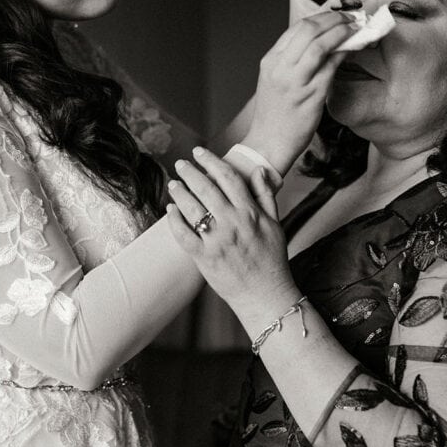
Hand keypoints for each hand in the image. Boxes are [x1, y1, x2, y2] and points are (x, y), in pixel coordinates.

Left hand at [165, 148, 299, 323]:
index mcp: (250, 212)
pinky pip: (184, 235)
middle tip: (180, 164)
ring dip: (180, 193)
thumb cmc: (272, 258)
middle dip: (190, 172)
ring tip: (174, 184)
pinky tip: (170, 211)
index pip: (228, 177)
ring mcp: (217, 241)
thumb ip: (266, 195)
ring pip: (192, 209)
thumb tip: (259, 170)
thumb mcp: (275, 223)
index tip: (199, 152)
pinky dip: (175, 221)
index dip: (211, 161)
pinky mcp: (205, 258)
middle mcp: (233, 223)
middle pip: (206, 188)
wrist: (265, 294)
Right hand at [243, 10, 352, 174]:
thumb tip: (319, 43)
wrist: (268, 142)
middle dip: (333, 19)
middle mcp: (281, 67)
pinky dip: (344, 53)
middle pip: (308, 29)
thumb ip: (291, 61)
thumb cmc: (275, 114)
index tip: (337, 16)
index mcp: (271, 60)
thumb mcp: (275, 80)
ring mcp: (295, 81)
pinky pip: (331, 66)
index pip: (296, 28)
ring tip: (356, 29)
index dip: (321, 17)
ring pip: (320, 44)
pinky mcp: (311, 95)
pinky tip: (354, 49)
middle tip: (351, 17)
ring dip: (342, 32)